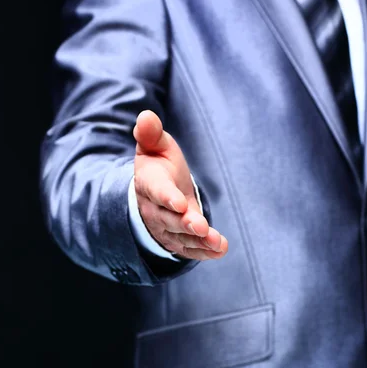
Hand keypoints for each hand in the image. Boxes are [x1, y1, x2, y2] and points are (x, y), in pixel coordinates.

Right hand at [133, 110, 227, 260]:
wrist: (154, 191)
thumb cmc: (158, 164)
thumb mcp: (154, 146)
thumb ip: (151, 133)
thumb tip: (146, 116)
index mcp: (149, 183)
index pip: (157, 190)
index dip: (167, 197)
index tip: (179, 203)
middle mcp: (155, 209)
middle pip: (169, 219)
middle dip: (185, 224)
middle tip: (201, 226)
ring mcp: (165, 227)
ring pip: (181, 237)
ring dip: (199, 241)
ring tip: (218, 242)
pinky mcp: (177, 239)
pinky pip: (189, 248)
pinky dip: (204, 251)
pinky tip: (220, 250)